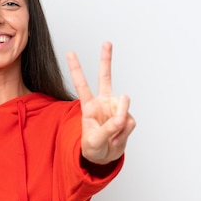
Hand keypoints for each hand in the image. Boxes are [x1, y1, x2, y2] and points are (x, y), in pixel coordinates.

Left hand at [67, 42, 135, 164]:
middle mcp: (103, 102)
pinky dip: (124, 133)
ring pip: (124, 106)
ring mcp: (116, 108)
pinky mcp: (127, 116)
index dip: (76, 69)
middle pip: (105, 78)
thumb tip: (122, 117)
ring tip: (112, 136)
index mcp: (89, 106)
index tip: (70, 53)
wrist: (105, 157)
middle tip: (107, 43)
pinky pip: (129, 122)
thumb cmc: (93, 148)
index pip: (82, 85)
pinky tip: (117, 137)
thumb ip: (107, 129)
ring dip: (120, 123)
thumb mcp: (94, 142)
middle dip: (106, 60)